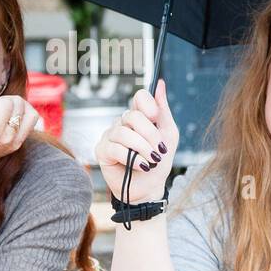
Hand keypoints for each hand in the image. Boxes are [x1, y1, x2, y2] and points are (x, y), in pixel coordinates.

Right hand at [95, 78, 177, 203]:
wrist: (151, 187)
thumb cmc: (159, 161)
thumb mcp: (169, 135)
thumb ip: (163, 111)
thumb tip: (160, 83)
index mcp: (139, 117)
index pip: (139, 97)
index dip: (148, 105)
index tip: (156, 118)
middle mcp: (122, 123)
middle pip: (133, 116)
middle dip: (150, 134)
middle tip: (159, 150)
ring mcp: (110, 136)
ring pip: (123, 132)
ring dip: (142, 148)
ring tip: (152, 161)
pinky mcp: (102, 151)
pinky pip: (114, 148)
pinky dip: (132, 158)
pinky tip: (142, 166)